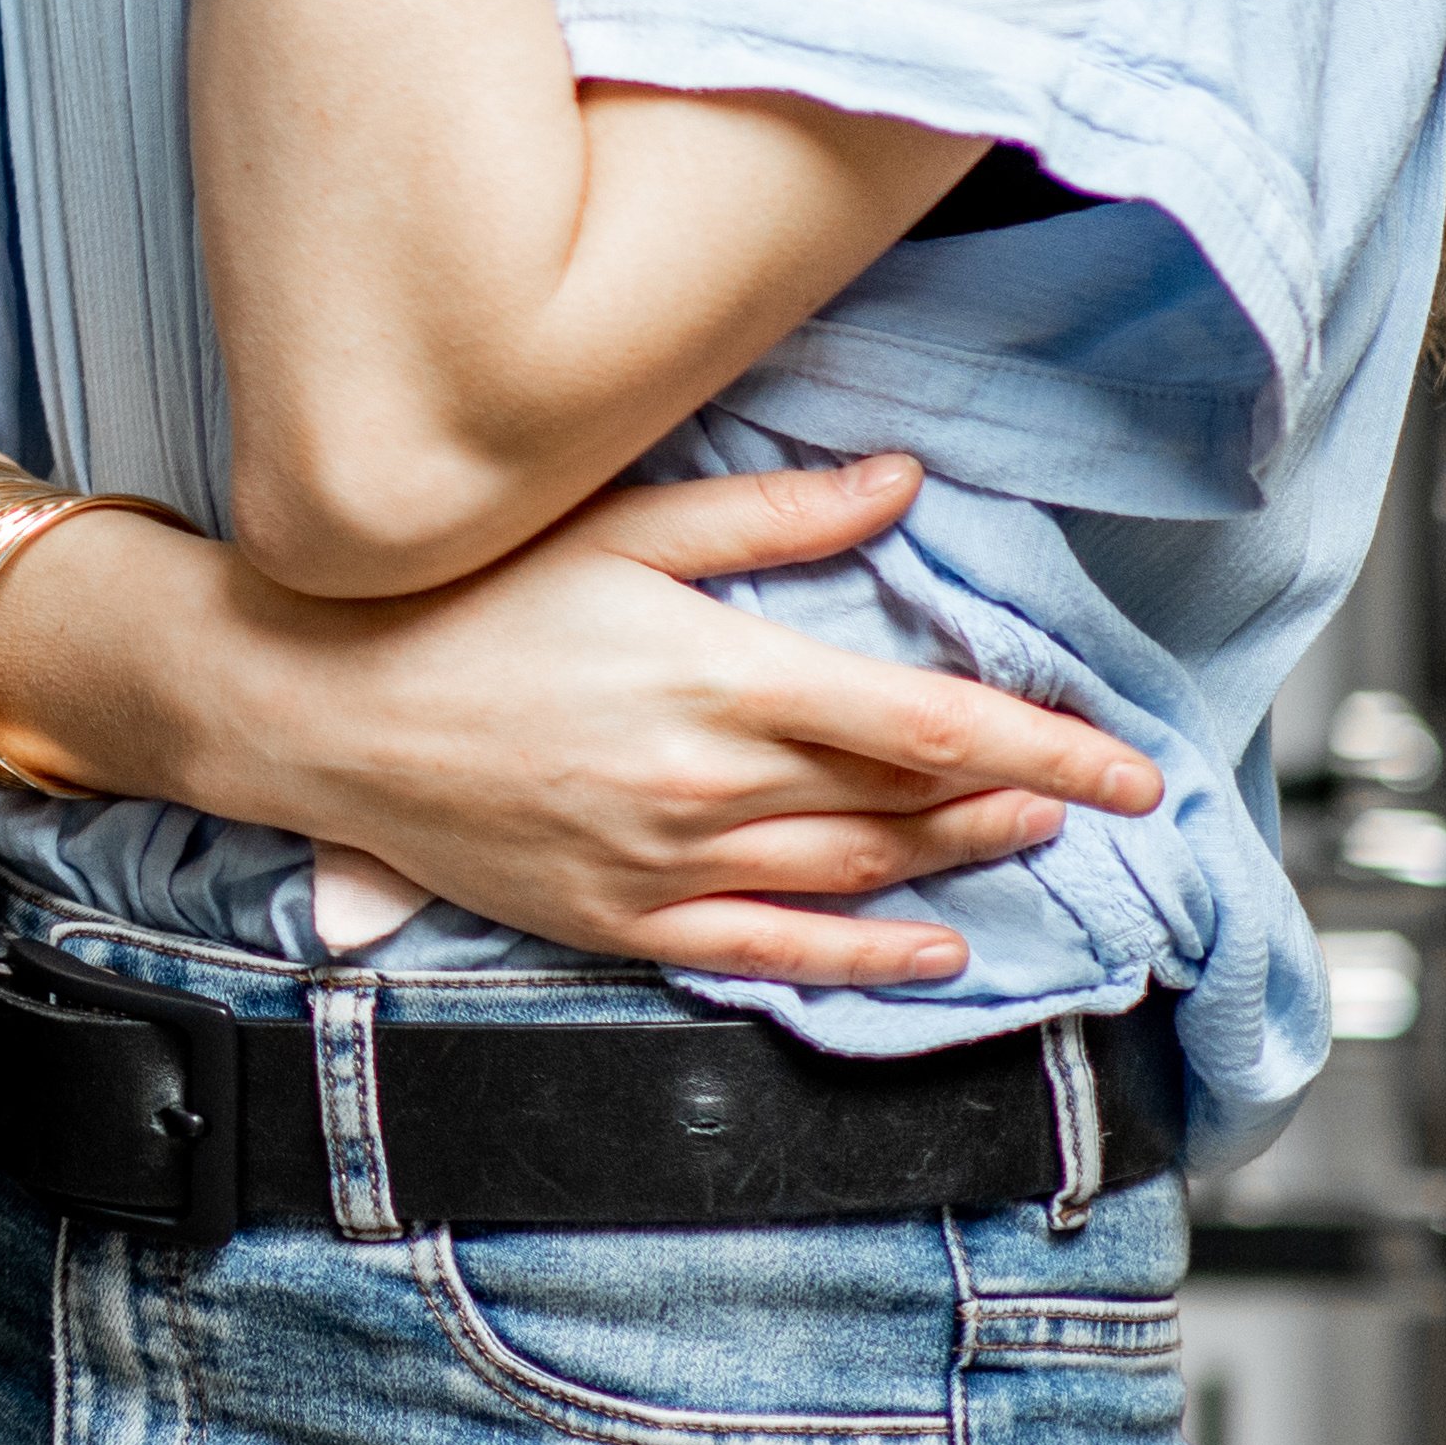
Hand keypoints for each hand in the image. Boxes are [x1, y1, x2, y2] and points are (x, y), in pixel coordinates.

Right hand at [187, 454, 1168, 986]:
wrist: (316, 706)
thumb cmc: (453, 606)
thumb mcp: (611, 530)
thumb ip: (767, 518)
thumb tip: (896, 484)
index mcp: (718, 675)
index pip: (927, 720)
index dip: (1045, 743)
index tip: (1129, 763)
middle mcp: (708, 780)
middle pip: (906, 800)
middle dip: (1013, 796)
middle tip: (1086, 789)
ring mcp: (668, 861)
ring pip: (857, 872)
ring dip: (957, 859)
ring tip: (1025, 837)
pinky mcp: (624, 918)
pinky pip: (776, 950)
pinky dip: (869, 960)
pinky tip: (934, 953)